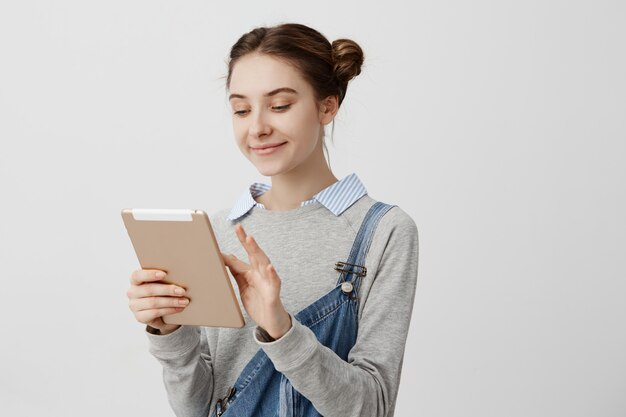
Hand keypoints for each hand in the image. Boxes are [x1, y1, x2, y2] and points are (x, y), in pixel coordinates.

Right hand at [126, 269, 188, 334]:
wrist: (161, 313)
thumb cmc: (163, 292)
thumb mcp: (162, 283)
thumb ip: (166, 278)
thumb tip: (181, 276)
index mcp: (135, 280)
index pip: (138, 275)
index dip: (150, 274)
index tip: (164, 274)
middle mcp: (132, 292)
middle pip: (149, 290)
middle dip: (168, 290)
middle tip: (182, 291)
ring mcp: (134, 306)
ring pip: (153, 302)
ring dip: (171, 302)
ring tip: (184, 301)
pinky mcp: (140, 317)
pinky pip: (155, 313)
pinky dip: (169, 310)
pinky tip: (179, 308)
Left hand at [221, 223, 291, 338]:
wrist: (271, 322)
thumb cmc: (258, 302)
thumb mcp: (243, 286)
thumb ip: (236, 272)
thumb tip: (225, 257)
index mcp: (253, 272)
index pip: (244, 255)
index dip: (240, 242)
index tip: (236, 228)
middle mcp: (261, 274)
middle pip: (254, 255)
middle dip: (247, 241)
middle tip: (240, 229)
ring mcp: (268, 283)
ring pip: (264, 264)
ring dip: (257, 251)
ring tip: (250, 240)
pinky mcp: (273, 294)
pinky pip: (274, 283)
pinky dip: (272, 275)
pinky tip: (270, 267)